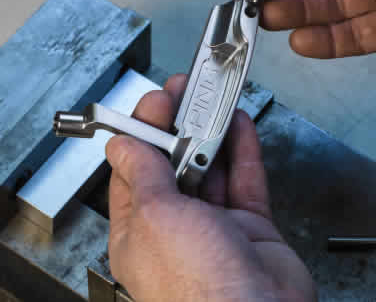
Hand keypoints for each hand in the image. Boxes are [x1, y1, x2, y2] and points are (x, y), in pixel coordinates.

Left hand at [105, 74, 314, 301]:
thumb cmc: (195, 290)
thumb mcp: (155, 217)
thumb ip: (143, 175)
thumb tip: (123, 146)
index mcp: (139, 232)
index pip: (135, 171)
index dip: (144, 133)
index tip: (155, 102)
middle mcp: (177, 230)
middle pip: (175, 166)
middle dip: (180, 126)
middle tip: (186, 93)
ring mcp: (216, 230)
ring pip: (212, 169)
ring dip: (213, 134)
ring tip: (213, 101)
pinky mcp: (252, 231)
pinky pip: (246, 182)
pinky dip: (243, 151)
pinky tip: (239, 127)